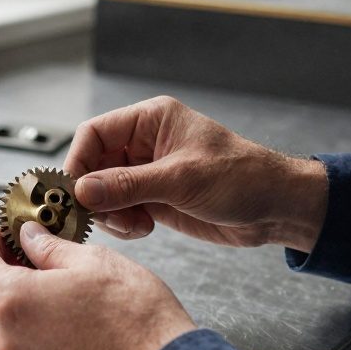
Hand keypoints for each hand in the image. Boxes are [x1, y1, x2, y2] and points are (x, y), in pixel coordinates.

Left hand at [0, 222, 196, 349]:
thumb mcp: (89, 260)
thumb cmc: (134, 315)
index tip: (9, 232)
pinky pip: (24, 341)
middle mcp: (10, 338)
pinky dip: (33, 320)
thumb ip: (48, 246)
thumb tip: (29, 236)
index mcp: (13, 302)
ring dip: (19, 295)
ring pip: (4, 320)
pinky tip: (66, 307)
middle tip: (34, 248)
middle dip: (4, 267)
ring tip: (55, 276)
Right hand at [64, 96, 326, 252]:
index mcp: (151, 121)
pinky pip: (120, 210)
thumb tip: (83, 190)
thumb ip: (128, 185)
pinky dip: (123, 223)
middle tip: (102, 216)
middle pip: (93, 165)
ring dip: (111, 213)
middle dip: (95, 194)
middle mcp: (144, 144)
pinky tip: (144, 228)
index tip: (74, 192)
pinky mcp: (154, 198)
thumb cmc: (243, 177)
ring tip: (134, 224)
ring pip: (103, 192)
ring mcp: (147, 172)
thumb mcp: (182, 179)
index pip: (94, 133)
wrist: (276, 208)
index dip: (79, 162)